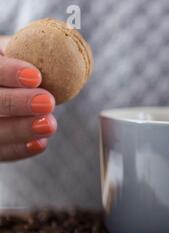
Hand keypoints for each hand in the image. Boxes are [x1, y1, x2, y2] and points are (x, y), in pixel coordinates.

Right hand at [0, 37, 56, 160]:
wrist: (5, 87)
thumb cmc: (10, 64)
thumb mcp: (12, 50)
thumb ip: (27, 50)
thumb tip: (62, 47)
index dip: (6, 72)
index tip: (34, 76)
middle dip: (15, 103)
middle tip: (47, 102)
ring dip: (21, 129)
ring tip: (50, 124)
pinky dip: (19, 150)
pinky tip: (40, 144)